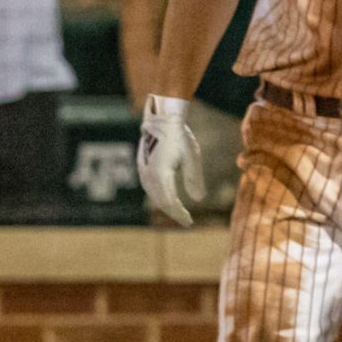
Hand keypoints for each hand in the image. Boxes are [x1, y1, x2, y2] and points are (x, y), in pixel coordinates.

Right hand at [138, 94, 204, 226]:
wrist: (162, 119)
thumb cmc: (179, 136)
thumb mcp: (191, 156)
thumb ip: (194, 178)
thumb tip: (199, 200)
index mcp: (161, 174)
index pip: (170, 202)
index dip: (179, 214)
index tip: (190, 222)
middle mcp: (149, 175)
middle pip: (161, 202)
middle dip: (174, 213)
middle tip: (187, 221)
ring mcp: (143, 171)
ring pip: (154, 196)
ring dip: (166, 206)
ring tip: (179, 212)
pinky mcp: (142, 167)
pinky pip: (150, 188)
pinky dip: (159, 197)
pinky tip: (167, 199)